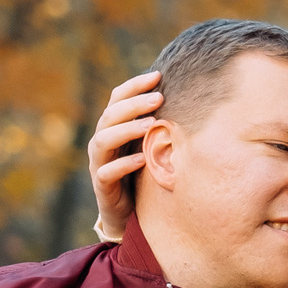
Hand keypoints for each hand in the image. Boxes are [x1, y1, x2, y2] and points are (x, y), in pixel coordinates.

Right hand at [86, 69, 162, 242]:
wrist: (128, 211)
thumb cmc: (141, 171)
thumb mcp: (149, 143)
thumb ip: (158, 123)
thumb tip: (188, 95)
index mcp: (112, 127)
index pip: (117, 99)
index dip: (134, 85)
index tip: (158, 75)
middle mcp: (102, 141)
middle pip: (110, 115)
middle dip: (134, 104)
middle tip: (159, 98)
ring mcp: (99, 163)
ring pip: (103, 141)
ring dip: (127, 130)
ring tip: (150, 124)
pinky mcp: (102, 186)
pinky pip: (107, 173)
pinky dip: (123, 164)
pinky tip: (142, 159)